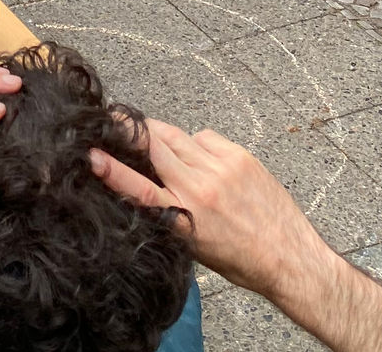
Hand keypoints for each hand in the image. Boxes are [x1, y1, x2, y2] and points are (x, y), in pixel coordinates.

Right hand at [91, 121, 333, 301]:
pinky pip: (205, 137)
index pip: (137, 186)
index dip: (111, 169)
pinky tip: (199, 155)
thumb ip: (167, 213)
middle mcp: (199, 189)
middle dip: (132, 131)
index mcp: (182, 216)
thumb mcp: (192, 246)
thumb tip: (147, 188)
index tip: (91, 154)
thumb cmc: (241, 260)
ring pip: (178, 137)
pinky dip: (195, 142)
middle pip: (155, 145)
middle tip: (115, 121)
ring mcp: (221, 169)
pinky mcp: (240, 158)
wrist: (289, 258)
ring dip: (162, 136)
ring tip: (154, 138)